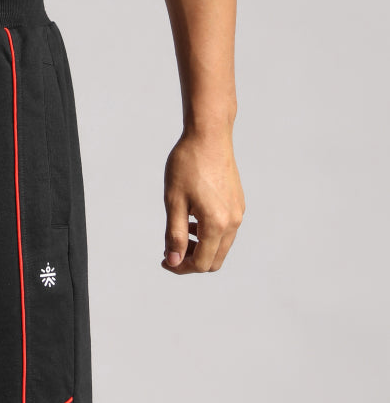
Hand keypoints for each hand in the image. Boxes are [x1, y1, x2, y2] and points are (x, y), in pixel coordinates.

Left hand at [161, 130, 244, 273]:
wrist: (209, 135)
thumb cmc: (187, 165)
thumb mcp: (174, 202)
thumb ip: (175, 235)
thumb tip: (174, 261)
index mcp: (216, 223)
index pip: (201, 263)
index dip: (180, 267)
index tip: (163, 259)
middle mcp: (233, 221)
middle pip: (214, 261)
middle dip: (191, 262)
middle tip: (170, 250)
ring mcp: (238, 213)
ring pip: (221, 248)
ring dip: (200, 249)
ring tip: (180, 233)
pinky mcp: (238, 204)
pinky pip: (226, 232)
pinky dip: (209, 236)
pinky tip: (193, 221)